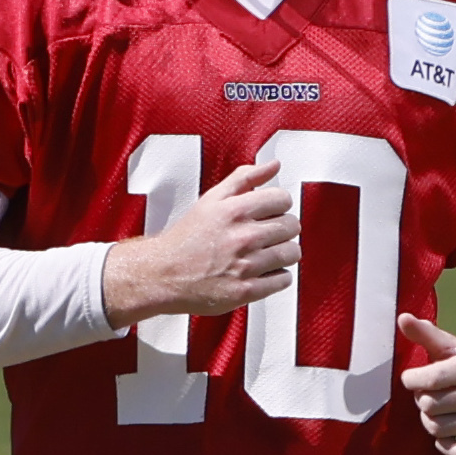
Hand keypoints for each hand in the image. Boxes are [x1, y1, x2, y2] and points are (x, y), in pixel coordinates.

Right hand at [105, 152, 297, 322]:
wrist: (163, 274)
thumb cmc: (187, 237)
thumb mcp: (211, 199)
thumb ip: (245, 178)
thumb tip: (274, 165)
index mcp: (234, 211)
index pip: (283, 199)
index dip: (279, 205)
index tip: (271, 212)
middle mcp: (242, 237)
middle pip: (291, 226)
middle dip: (282, 228)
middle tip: (266, 234)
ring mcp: (246, 265)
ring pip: (292, 253)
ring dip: (283, 252)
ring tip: (265, 253)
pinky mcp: (247, 290)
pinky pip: (284, 279)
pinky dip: (278, 276)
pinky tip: (262, 271)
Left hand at [399, 315, 455, 454]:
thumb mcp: (451, 346)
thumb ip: (425, 333)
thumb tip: (402, 317)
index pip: (427, 380)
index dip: (412, 381)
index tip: (415, 378)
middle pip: (429, 407)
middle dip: (422, 401)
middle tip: (431, 396)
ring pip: (437, 429)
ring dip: (431, 422)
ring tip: (440, 411)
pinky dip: (445, 445)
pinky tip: (449, 432)